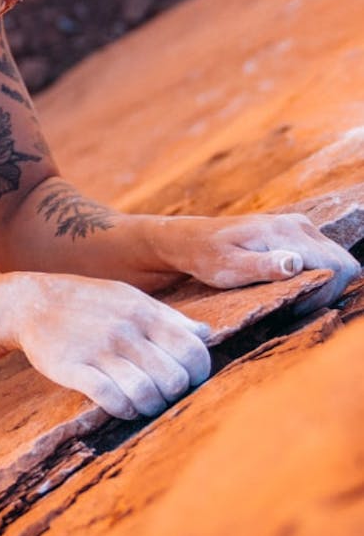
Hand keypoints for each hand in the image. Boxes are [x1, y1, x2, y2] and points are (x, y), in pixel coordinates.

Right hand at [8, 272, 211, 419]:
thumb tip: (206, 334)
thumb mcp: (129, 298)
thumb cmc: (87, 301)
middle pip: (173, 379)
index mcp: (144, 312)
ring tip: (141, 403)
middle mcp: (125, 330)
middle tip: (160, 394)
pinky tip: (121, 406)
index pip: (194, 351)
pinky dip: (122, 409)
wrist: (31, 302)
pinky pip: (110, 399)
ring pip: (145, 393)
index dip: (198, 373)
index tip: (185, 380)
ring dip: (149, 406)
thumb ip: (169, 318)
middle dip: (172, 394)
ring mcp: (98, 349)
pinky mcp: (73, 367)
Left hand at [151, 212, 359, 311]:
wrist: (192, 240)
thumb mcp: (229, 268)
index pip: (335, 267)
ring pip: (336, 262)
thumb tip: (294, 264)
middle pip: (343, 264)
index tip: (297, 310)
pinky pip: (324, 258)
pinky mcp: (296, 234)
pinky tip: (290, 290)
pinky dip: (317, 278)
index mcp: (286, 233)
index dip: (325, 294)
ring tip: (291, 301)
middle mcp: (299, 225)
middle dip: (328, 292)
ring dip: (323, 286)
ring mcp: (300, 227)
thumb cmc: (207, 257)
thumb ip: (262, 267)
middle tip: (296, 309)